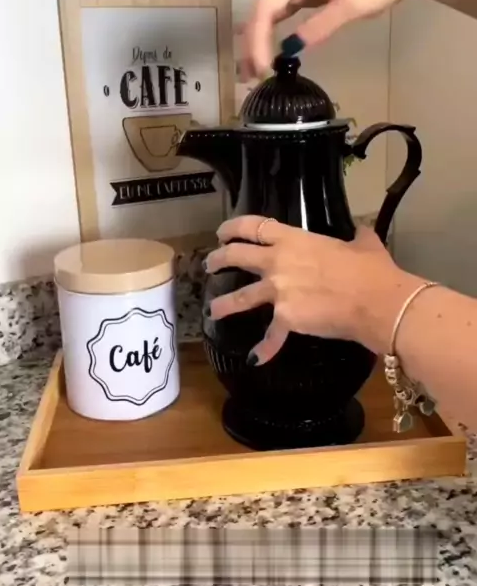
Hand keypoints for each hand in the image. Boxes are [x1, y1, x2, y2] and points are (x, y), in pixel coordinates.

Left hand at [204, 215, 417, 363]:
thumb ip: (357, 237)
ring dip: (223, 305)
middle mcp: (278, 262)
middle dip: (218, 260)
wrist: (376, 302)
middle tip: (210, 265)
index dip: (233, 228)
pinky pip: (270, 337)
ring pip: (240, 297)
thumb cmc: (371, 270)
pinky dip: (263, 350)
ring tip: (212, 311)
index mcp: (293, 239)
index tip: (222, 233)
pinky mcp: (286, 318)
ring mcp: (279, 291)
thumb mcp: (364, 245)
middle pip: (237, 257)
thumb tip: (362, 232)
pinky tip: (255, 358)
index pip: (254, 227)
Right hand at [241, 0, 429, 77]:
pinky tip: (267, 54)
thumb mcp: (355, 4)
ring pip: (269, 13)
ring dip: (259, 41)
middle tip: (252, 76)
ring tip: (253, 71)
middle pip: (263, 9)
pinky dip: (272, 35)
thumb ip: (323, 25)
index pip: (268, 5)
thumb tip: (292, 48)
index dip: (259, 38)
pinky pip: (282, 14)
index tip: (261, 67)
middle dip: (254, 43)